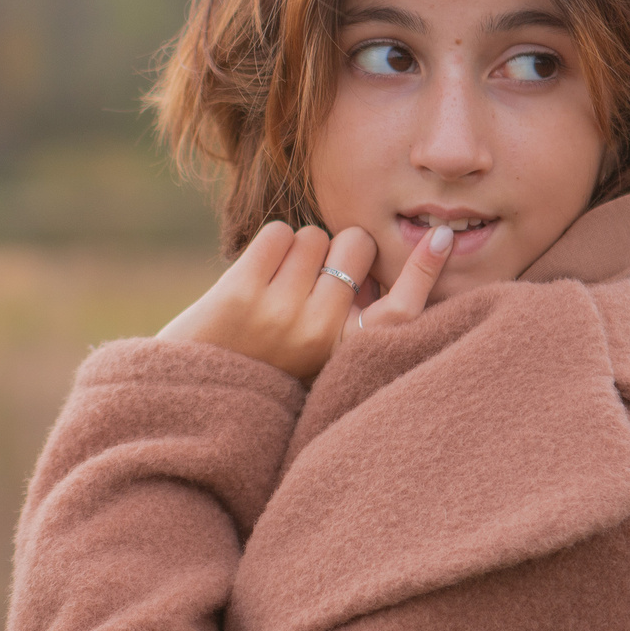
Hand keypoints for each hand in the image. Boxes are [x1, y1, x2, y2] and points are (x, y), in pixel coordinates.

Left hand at [157, 219, 454, 382]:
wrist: (188, 397)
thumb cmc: (259, 370)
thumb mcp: (315, 360)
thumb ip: (345, 321)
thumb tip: (366, 264)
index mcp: (345, 357)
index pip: (403, 310)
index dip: (425, 271)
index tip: (441, 237)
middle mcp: (321, 337)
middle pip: (356, 247)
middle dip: (338, 248)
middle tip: (311, 277)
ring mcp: (281, 314)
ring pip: (314, 236)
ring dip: (297, 249)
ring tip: (276, 286)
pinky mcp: (241, 294)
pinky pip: (278, 233)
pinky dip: (269, 245)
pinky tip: (255, 276)